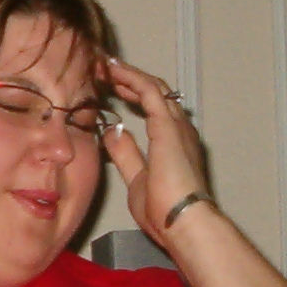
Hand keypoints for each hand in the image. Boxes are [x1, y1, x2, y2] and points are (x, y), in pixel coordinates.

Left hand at [99, 58, 210, 247]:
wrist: (182, 223)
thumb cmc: (164, 213)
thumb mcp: (136, 178)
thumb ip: (126, 154)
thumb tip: (114, 132)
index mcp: (173, 143)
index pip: (152, 108)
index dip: (132, 94)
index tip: (111, 88)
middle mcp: (179, 130)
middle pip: (154, 93)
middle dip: (128, 79)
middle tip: (104, 70)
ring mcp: (176, 125)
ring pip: (152, 86)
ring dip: (128, 74)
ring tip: (105, 64)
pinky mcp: (168, 124)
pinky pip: (149, 90)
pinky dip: (131, 77)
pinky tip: (113, 69)